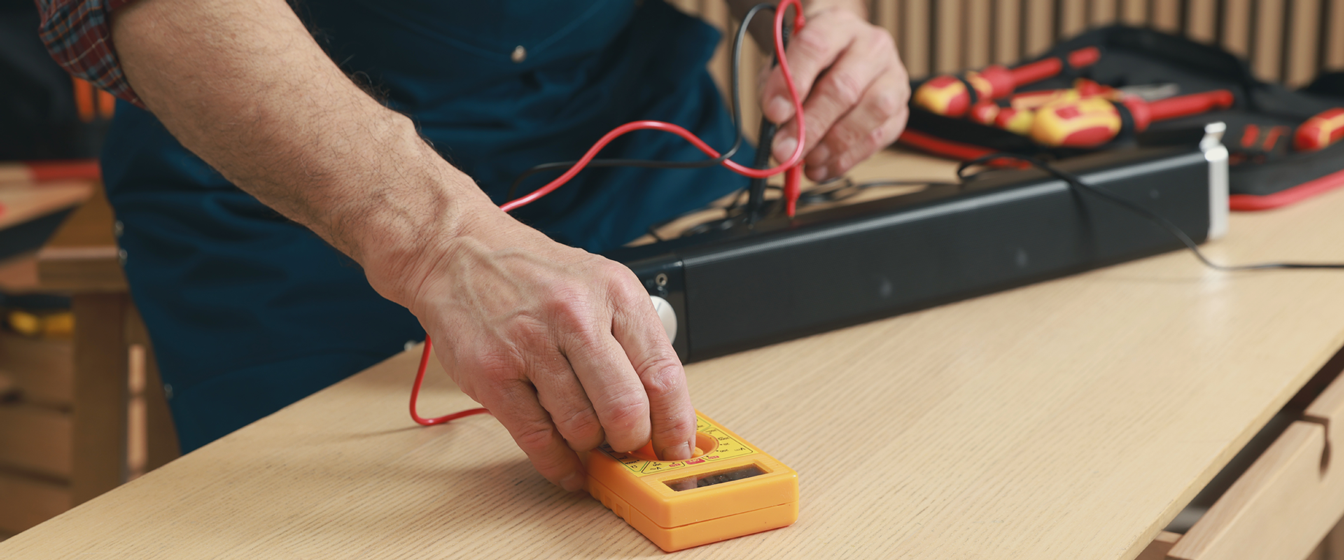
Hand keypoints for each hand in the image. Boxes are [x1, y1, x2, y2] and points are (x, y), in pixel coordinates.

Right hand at [402, 207, 696, 491]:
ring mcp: (530, 344)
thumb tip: (661, 410)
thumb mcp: (599, 284)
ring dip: (590, 446)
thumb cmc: (533, 274)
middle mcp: (575, 315)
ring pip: (582, 429)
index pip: (663, 373)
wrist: (458, 251)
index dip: (675, 424)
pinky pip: (538, 439)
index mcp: (614, 292)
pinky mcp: (492, 373)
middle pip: (626, 409)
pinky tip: (567, 465)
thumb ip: (632, 340)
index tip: (676, 448)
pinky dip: (558, 464)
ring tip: (587, 438)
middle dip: (632, 441)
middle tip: (627, 445)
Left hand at [761, 6, 909, 181]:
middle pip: (844, 87)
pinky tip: (822, 166)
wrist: (840, 56)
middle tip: (785, 150)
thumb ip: (776, 87)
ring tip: (806, 159)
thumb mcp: (783, 62)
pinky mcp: (900, 108)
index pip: (815, 48)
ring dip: (832, 145)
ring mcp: (892, 76)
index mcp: (837, 25)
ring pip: (870, 113)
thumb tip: (778, 121)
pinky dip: (846, 159)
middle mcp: (871, 46)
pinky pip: (878, 138)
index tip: (775, 113)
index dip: (793, 83)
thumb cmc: (810, 62)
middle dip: (810, 126)